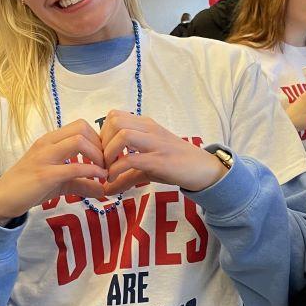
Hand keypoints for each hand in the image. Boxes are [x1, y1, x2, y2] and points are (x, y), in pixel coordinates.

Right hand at [0, 119, 107, 224]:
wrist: (2, 198)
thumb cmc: (30, 186)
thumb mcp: (60, 182)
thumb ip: (82, 182)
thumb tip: (105, 189)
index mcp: (50, 140)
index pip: (80, 125)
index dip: (98, 139)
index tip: (105, 156)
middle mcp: (47, 144)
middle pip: (82, 128)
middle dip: (101, 144)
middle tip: (106, 163)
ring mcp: (45, 158)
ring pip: (78, 141)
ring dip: (98, 155)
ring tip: (104, 171)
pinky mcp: (45, 175)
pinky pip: (73, 167)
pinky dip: (92, 171)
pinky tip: (100, 180)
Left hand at [99, 110, 226, 194]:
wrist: (203, 169)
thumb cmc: (175, 165)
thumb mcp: (147, 168)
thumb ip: (125, 176)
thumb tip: (105, 190)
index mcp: (145, 125)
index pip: (114, 115)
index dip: (101, 133)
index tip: (102, 153)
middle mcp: (150, 129)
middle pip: (115, 121)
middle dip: (102, 142)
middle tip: (102, 162)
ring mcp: (155, 144)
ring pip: (122, 134)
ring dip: (108, 154)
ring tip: (107, 170)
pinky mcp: (160, 160)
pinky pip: (132, 159)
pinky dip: (116, 170)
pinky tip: (114, 180)